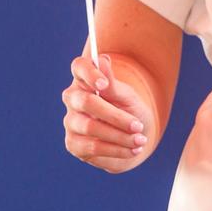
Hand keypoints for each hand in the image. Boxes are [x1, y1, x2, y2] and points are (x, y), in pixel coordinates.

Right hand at [62, 53, 153, 172]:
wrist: (133, 136)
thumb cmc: (128, 109)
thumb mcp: (126, 96)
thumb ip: (113, 83)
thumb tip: (103, 61)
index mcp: (85, 79)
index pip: (79, 67)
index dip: (89, 73)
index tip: (104, 84)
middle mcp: (73, 98)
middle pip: (86, 102)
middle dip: (115, 115)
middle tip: (138, 125)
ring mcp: (71, 121)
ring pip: (90, 127)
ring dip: (120, 136)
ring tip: (140, 140)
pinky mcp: (73, 144)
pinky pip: (92, 147)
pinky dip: (116, 149)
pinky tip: (132, 150)